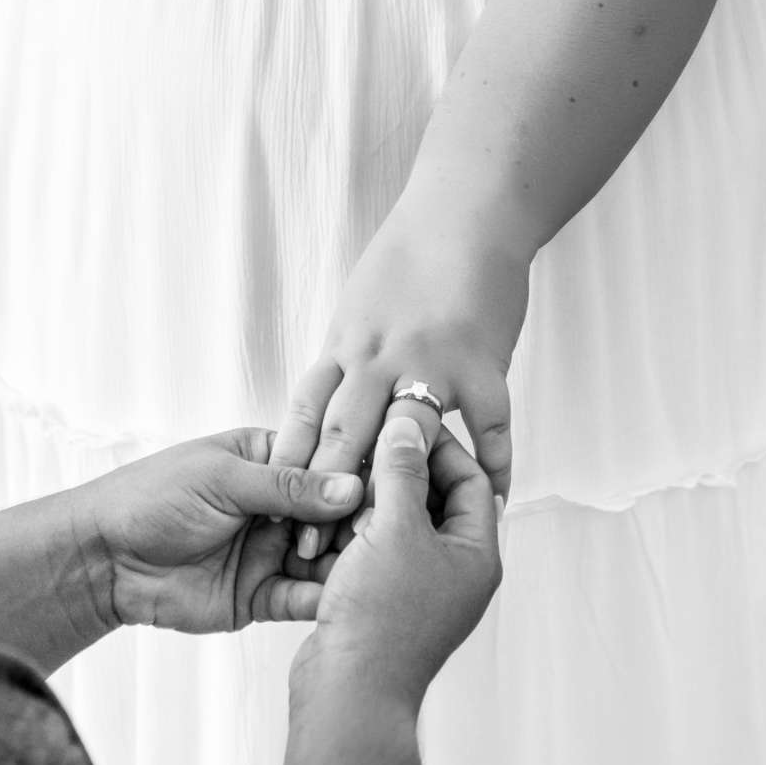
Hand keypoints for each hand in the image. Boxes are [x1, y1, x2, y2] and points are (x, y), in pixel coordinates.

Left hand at [82, 430, 365, 636]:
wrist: (104, 557)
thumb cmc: (153, 497)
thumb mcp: (222, 478)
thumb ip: (286, 486)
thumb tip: (351, 487)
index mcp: (268, 461)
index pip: (325, 465)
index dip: (355, 476)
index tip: (390, 486)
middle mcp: (277, 507)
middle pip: (332, 515)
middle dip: (358, 525)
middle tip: (390, 535)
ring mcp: (270, 552)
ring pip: (323, 559)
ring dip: (347, 565)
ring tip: (378, 571)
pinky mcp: (260, 596)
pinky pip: (300, 599)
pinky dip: (323, 600)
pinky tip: (349, 603)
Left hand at [272, 202, 528, 521]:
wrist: (466, 210)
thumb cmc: (411, 256)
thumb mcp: (359, 305)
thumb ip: (346, 359)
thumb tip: (325, 409)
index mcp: (345, 344)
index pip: (306, 416)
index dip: (289, 468)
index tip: (270, 515)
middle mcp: (378, 357)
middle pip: (344, 437)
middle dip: (323, 498)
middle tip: (309, 554)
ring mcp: (430, 361)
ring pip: (405, 438)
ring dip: (398, 495)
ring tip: (391, 547)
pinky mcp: (481, 361)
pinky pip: (487, 426)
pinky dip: (493, 464)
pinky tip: (494, 500)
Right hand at [297, 417, 500, 709]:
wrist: (348, 693)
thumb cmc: (382, 618)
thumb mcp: (395, 530)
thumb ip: (402, 472)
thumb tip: (408, 424)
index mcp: (476, 556)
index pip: (471, 480)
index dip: (440, 445)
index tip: (406, 420)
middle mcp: (455, 573)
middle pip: (438, 500)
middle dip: (405, 470)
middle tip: (372, 445)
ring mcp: (420, 589)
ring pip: (404, 523)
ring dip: (377, 498)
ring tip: (349, 478)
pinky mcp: (386, 602)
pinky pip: (379, 549)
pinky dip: (360, 529)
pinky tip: (333, 514)